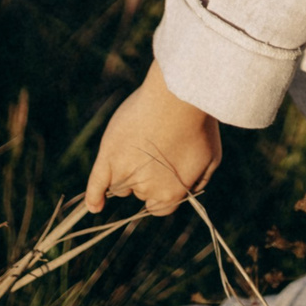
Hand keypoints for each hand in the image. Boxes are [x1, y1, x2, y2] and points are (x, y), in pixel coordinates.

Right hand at [86, 69, 222, 215]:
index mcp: (170, 194)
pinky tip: (94, 206)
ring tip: (139, 146)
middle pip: (141, 192)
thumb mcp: (211, 158)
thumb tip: (188, 191)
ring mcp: (125, 173)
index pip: (159, 207)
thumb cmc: (197, 124)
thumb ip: (198, 181)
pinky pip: (96, 183)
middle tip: (157, 147)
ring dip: (127, 173)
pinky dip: (94, 196)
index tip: (163, 174)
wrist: (178, 98)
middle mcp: (146, 189)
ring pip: (120, 185)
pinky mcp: (108, 156)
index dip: (161, 190)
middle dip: (147, 175)